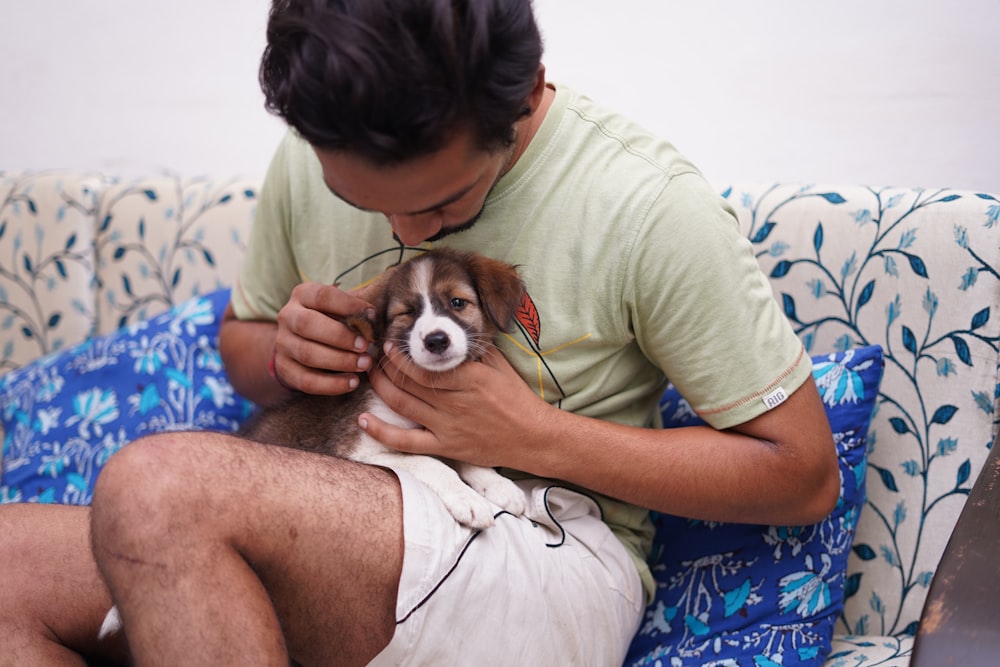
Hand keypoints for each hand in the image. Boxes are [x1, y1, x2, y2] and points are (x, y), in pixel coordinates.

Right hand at [272, 282, 375, 394]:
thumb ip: (356, 309)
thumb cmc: (333, 320)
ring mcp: (282, 343)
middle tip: (366, 345)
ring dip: (340, 361)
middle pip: (308, 324)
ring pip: (307, 354)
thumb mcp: (341, 308)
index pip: (322, 296)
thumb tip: (373, 316)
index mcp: (303, 294)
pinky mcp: (284, 368)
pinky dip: (331, 384)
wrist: (303, 341)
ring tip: (365, 364)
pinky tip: (352, 383)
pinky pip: (306, 381)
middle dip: (340, 336)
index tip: (372, 315)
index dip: (348, 305)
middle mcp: (287, 316)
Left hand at [361, 344, 551, 469]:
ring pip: (402, 406)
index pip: (425, 364)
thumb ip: (473, 348)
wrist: (531, 436)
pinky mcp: (444, 447)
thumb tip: (449, 332)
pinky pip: (406, 442)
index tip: (389, 342)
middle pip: (408, 382)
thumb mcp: (498, 365)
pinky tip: (364, 420)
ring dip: (380, 389)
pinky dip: (382, 432)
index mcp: (469, 378)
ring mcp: (447, 427)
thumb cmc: (516, 398)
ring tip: (369, 375)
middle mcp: (455, 402)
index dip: (401, 354)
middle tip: (374, 355)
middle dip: (386, 366)